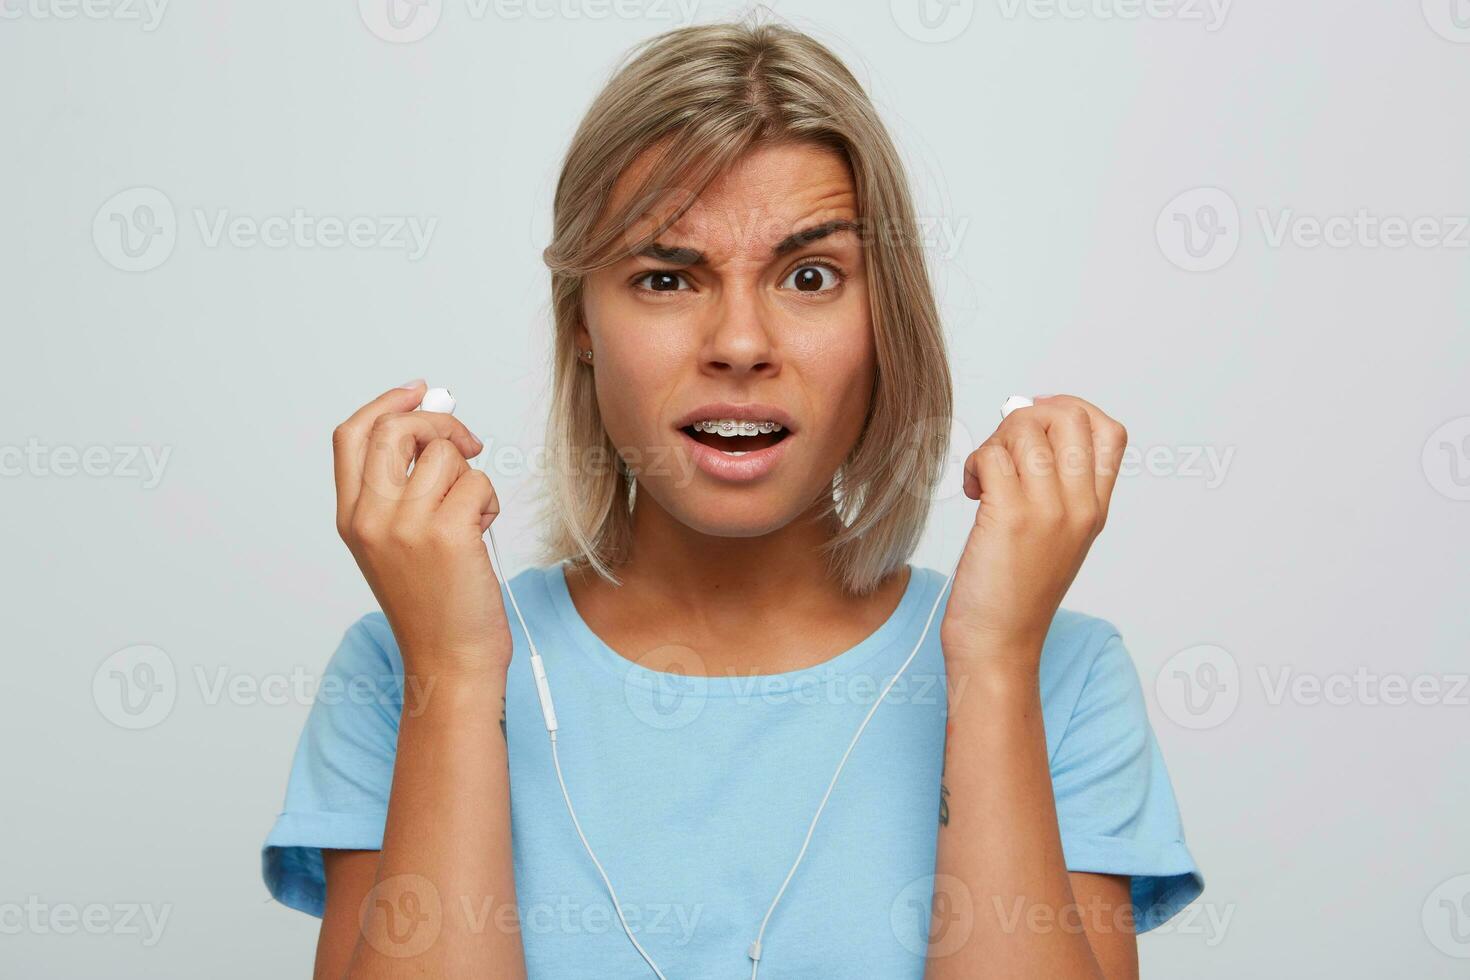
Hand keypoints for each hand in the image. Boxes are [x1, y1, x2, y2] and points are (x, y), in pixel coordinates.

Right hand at [332, 381, 512, 675]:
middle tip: (468, 445)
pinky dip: (488, 502)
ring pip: (446, 455)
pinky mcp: (448, 533)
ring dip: (471, 477)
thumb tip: (436, 419)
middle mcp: (370, 517)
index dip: (386, 403)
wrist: (449, 660)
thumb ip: (404, 486)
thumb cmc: (435, 603)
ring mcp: (406, 525)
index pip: (352, 435)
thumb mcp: (397, 543)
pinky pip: (478, 482)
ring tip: (470, 517)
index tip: (419, 390)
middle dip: (441, 424)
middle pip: (397, 429)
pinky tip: (481, 534)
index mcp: (351, 517)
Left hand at [940, 395, 1126, 670]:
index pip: (1109, 431)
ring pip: (1024, 428)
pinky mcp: (1009, 517)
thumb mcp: (1055, 538)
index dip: (1068, 412)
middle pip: (1067, 416)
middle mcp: (1079, 506)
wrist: (998, 645)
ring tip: (983, 478)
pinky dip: (975, 464)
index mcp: (1096, 509)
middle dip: (1025, 419)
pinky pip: (992, 456)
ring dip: (993, 443)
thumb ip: (1054, 487)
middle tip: (1003, 452)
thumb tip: (1030, 425)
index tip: (1034, 427)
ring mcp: (1048, 510)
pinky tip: (972, 491)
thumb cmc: (1014, 593)